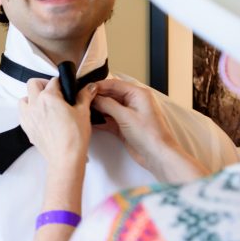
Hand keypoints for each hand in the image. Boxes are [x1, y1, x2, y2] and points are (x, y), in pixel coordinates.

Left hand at [19, 77, 96, 170]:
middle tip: (54, 92)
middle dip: (43, 84)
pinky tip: (40, 117)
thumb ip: (84, 96)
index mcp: (48, 97)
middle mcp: (34, 104)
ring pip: (24, 99)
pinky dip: (29, 111)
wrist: (64, 157)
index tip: (66, 88)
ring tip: (44, 104)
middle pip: (33, 84)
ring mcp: (28, 116)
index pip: (53, 81)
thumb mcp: (83, 112)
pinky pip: (22, 114)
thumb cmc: (74, 136)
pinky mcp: (26, 128)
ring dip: (32, 97)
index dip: (61, 83)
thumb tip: (89, 87)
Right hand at [93, 79, 207, 180]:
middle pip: (110, 95)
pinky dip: (100, 120)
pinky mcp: (124, 125)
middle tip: (82, 100)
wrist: (157, 155)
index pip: (114, 84)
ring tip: (84, 110)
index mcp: (138, 94)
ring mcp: (128, 114)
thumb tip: (94, 98)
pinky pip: (109, 119)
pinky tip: (91, 121)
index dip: (99, 85)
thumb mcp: (126, 116)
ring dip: (97, 109)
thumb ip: (107, 105)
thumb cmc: (150, 135)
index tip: (86, 88)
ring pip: (108, 107)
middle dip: (97, 97)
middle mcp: (133, 102)